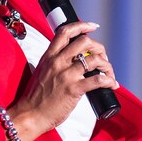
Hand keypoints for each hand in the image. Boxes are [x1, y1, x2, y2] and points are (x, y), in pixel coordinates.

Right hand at [8, 21, 117, 140]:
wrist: (29, 115)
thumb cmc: (35, 97)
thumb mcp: (42, 71)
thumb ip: (54, 62)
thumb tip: (72, 59)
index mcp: (49, 56)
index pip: (65, 32)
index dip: (82, 26)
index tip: (92, 27)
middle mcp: (58, 62)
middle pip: (84, 42)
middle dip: (99, 47)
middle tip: (102, 57)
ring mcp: (66, 75)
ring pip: (94, 60)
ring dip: (106, 65)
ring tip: (109, 73)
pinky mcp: (73, 89)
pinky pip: (97, 80)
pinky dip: (109, 80)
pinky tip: (112, 84)